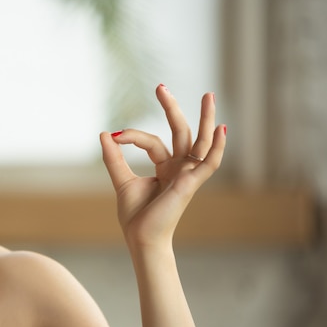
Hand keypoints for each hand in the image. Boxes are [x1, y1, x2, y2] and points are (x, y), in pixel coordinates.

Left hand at [100, 84, 226, 248]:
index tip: (115, 136)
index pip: (153, 142)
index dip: (133, 136)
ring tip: (209, 95)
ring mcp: (187, 175)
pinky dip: (217, 147)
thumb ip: (114, 158)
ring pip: (199, 142)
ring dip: (206, 119)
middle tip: (160, 87)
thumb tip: (105, 133)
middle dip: (172, 109)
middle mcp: (179, 168)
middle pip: (180, 132)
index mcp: (165, 167)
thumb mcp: (122, 181)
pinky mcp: (191, 184)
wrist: (140, 239)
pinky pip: (209, 163)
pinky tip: (222, 129)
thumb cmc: (136, 217)